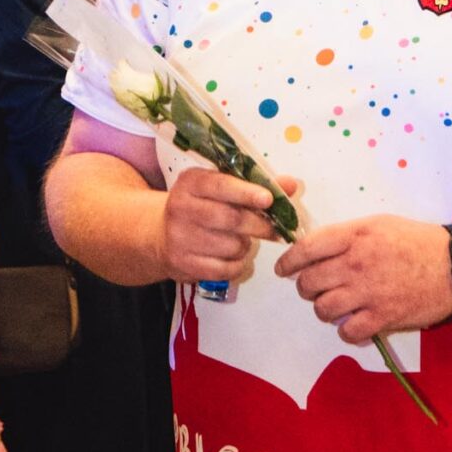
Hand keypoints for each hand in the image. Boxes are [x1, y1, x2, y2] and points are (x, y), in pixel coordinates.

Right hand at [162, 160, 296, 284]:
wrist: (160, 235)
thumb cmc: (200, 207)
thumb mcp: (220, 188)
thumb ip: (255, 185)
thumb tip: (291, 185)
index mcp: (190, 182)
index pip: (220, 185)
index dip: (246, 193)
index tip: (268, 199)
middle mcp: (180, 207)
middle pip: (229, 219)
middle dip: (258, 225)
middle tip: (274, 230)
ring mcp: (179, 238)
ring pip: (230, 246)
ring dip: (245, 246)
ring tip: (241, 240)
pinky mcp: (182, 264)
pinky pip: (224, 269)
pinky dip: (237, 265)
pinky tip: (232, 256)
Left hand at [277, 215, 451, 345]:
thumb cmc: (418, 241)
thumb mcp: (379, 224)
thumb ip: (347, 236)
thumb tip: (318, 248)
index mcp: (354, 236)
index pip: (306, 249)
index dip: (288, 261)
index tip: (284, 269)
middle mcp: (356, 264)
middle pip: (309, 282)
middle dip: (305, 287)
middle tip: (313, 288)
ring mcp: (369, 292)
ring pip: (323, 308)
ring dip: (323, 308)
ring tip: (334, 305)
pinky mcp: (383, 317)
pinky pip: (347, 331)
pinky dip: (346, 330)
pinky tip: (353, 323)